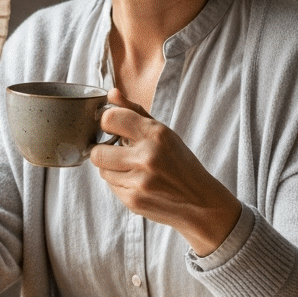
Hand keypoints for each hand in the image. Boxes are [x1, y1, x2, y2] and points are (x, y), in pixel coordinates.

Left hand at [89, 89, 241, 255]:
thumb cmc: (181, 164)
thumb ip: (134, 112)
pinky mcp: (133, 201)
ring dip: (112, 168)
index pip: (110, 119)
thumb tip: (111, 93)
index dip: (106, 122)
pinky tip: (137, 182)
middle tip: (116, 151)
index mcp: (156, 134)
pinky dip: (120, 183)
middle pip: (97, 152)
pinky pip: (111, 186)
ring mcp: (139, 181)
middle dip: (102, 151)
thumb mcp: (164, 133)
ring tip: (132, 168)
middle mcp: (146, 157)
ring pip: (102, 170)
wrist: (200, 203)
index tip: (110, 126)